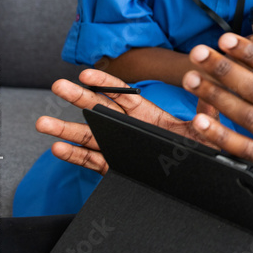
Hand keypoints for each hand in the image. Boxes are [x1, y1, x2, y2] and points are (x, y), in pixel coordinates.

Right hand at [35, 68, 212, 174]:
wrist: (195, 179)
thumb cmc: (197, 151)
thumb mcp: (202, 129)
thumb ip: (205, 109)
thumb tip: (209, 85)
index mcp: (148, 115)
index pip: (123, 95)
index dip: (106, 84)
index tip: (87, 74)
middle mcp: (129, 128)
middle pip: (100, 110)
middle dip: (78, 98)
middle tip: (57, 85)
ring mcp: (119, 147)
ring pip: (89, 137)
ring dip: (65, 130)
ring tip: (42, 122)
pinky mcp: (115, 167)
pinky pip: (92, 161)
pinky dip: (75, 157)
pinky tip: (58, 149)